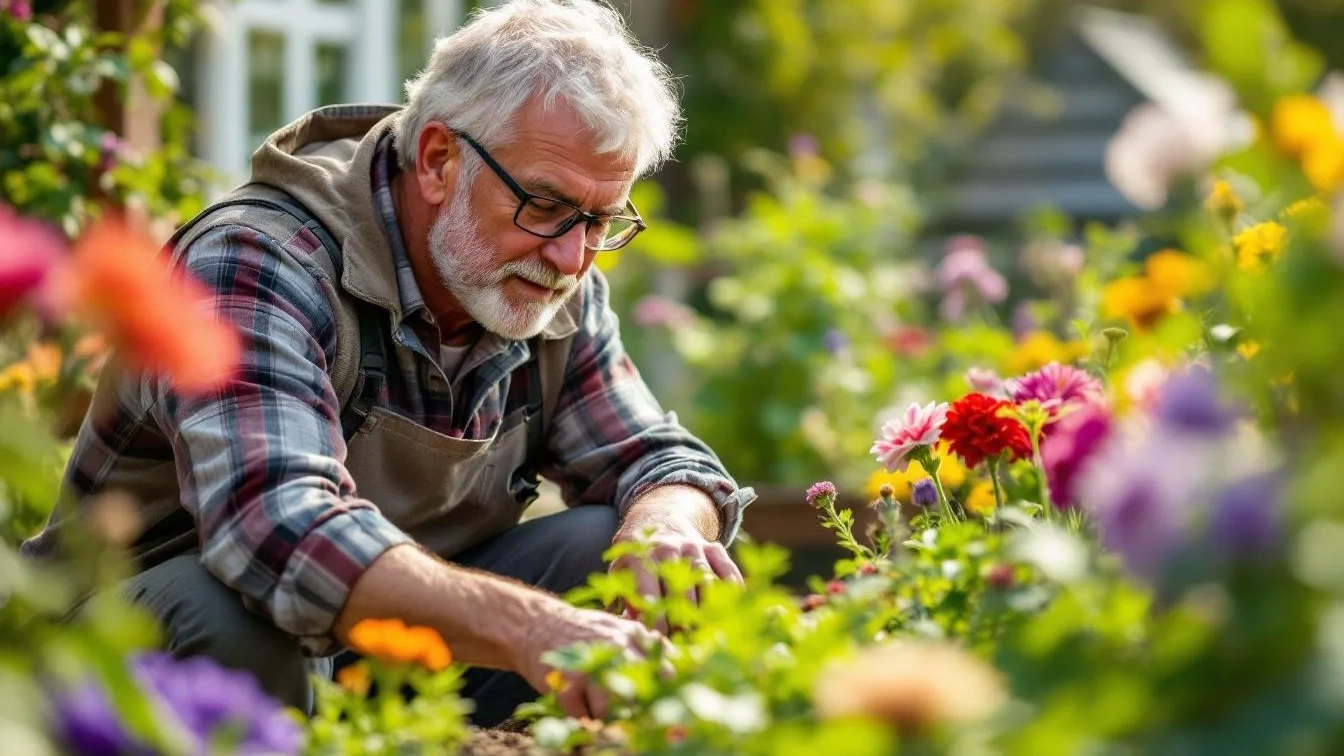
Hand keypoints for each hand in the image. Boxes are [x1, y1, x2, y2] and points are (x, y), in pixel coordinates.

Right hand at [514, 602, 668, 718]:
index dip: (673, 696)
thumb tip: (686, 666)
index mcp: (634, 635)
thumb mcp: (619, 629)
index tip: (676, 714)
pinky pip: (584, 717)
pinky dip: (583, 718)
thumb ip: (648, 646)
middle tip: (642, 724)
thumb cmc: (583, 633)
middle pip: (644, 694)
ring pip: (614, 710)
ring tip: (603, 713)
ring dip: (610, 718)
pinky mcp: (567, 685)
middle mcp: (616, 648)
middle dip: (643, 713)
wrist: (535, 625)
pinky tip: (579, 706)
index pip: (667, 671)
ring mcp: (591, 666)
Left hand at [610, 520, 742, 632]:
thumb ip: (621, 600)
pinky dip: (732, 592)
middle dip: (683, 621)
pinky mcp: (714, 547)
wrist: (660, 521)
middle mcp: (667, 548)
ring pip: (705, 583)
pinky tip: (731, 612)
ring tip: (707, 634)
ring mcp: (693, 547)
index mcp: (639, 557)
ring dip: (708, 611)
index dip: (656, 622)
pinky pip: (727, 571)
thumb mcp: (620, 573)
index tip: (660, 641)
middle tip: (685, 643)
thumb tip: (626, 627)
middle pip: (680, 592)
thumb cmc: (638, 560)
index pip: (650, 595)